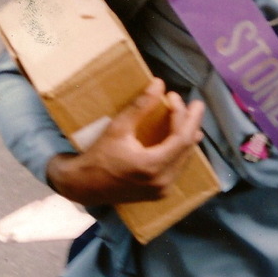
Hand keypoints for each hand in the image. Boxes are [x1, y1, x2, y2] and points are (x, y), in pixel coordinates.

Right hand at [47, 78, 204, 205]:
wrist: (84, 186)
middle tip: (193, 104)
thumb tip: (159, 83)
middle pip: (187, 148)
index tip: (175, 96)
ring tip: (188, 116)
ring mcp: (162, 190)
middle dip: (191, 123)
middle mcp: (163, 182)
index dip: (183, 115)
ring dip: (187, 136)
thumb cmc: (99, 156)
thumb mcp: (118, 128)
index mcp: (153, 166)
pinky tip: (180, 137)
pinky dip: (180, 149)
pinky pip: (177, 167)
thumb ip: (140, 106)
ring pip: (184, 158)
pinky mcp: (159, 193)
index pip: (181, 138)